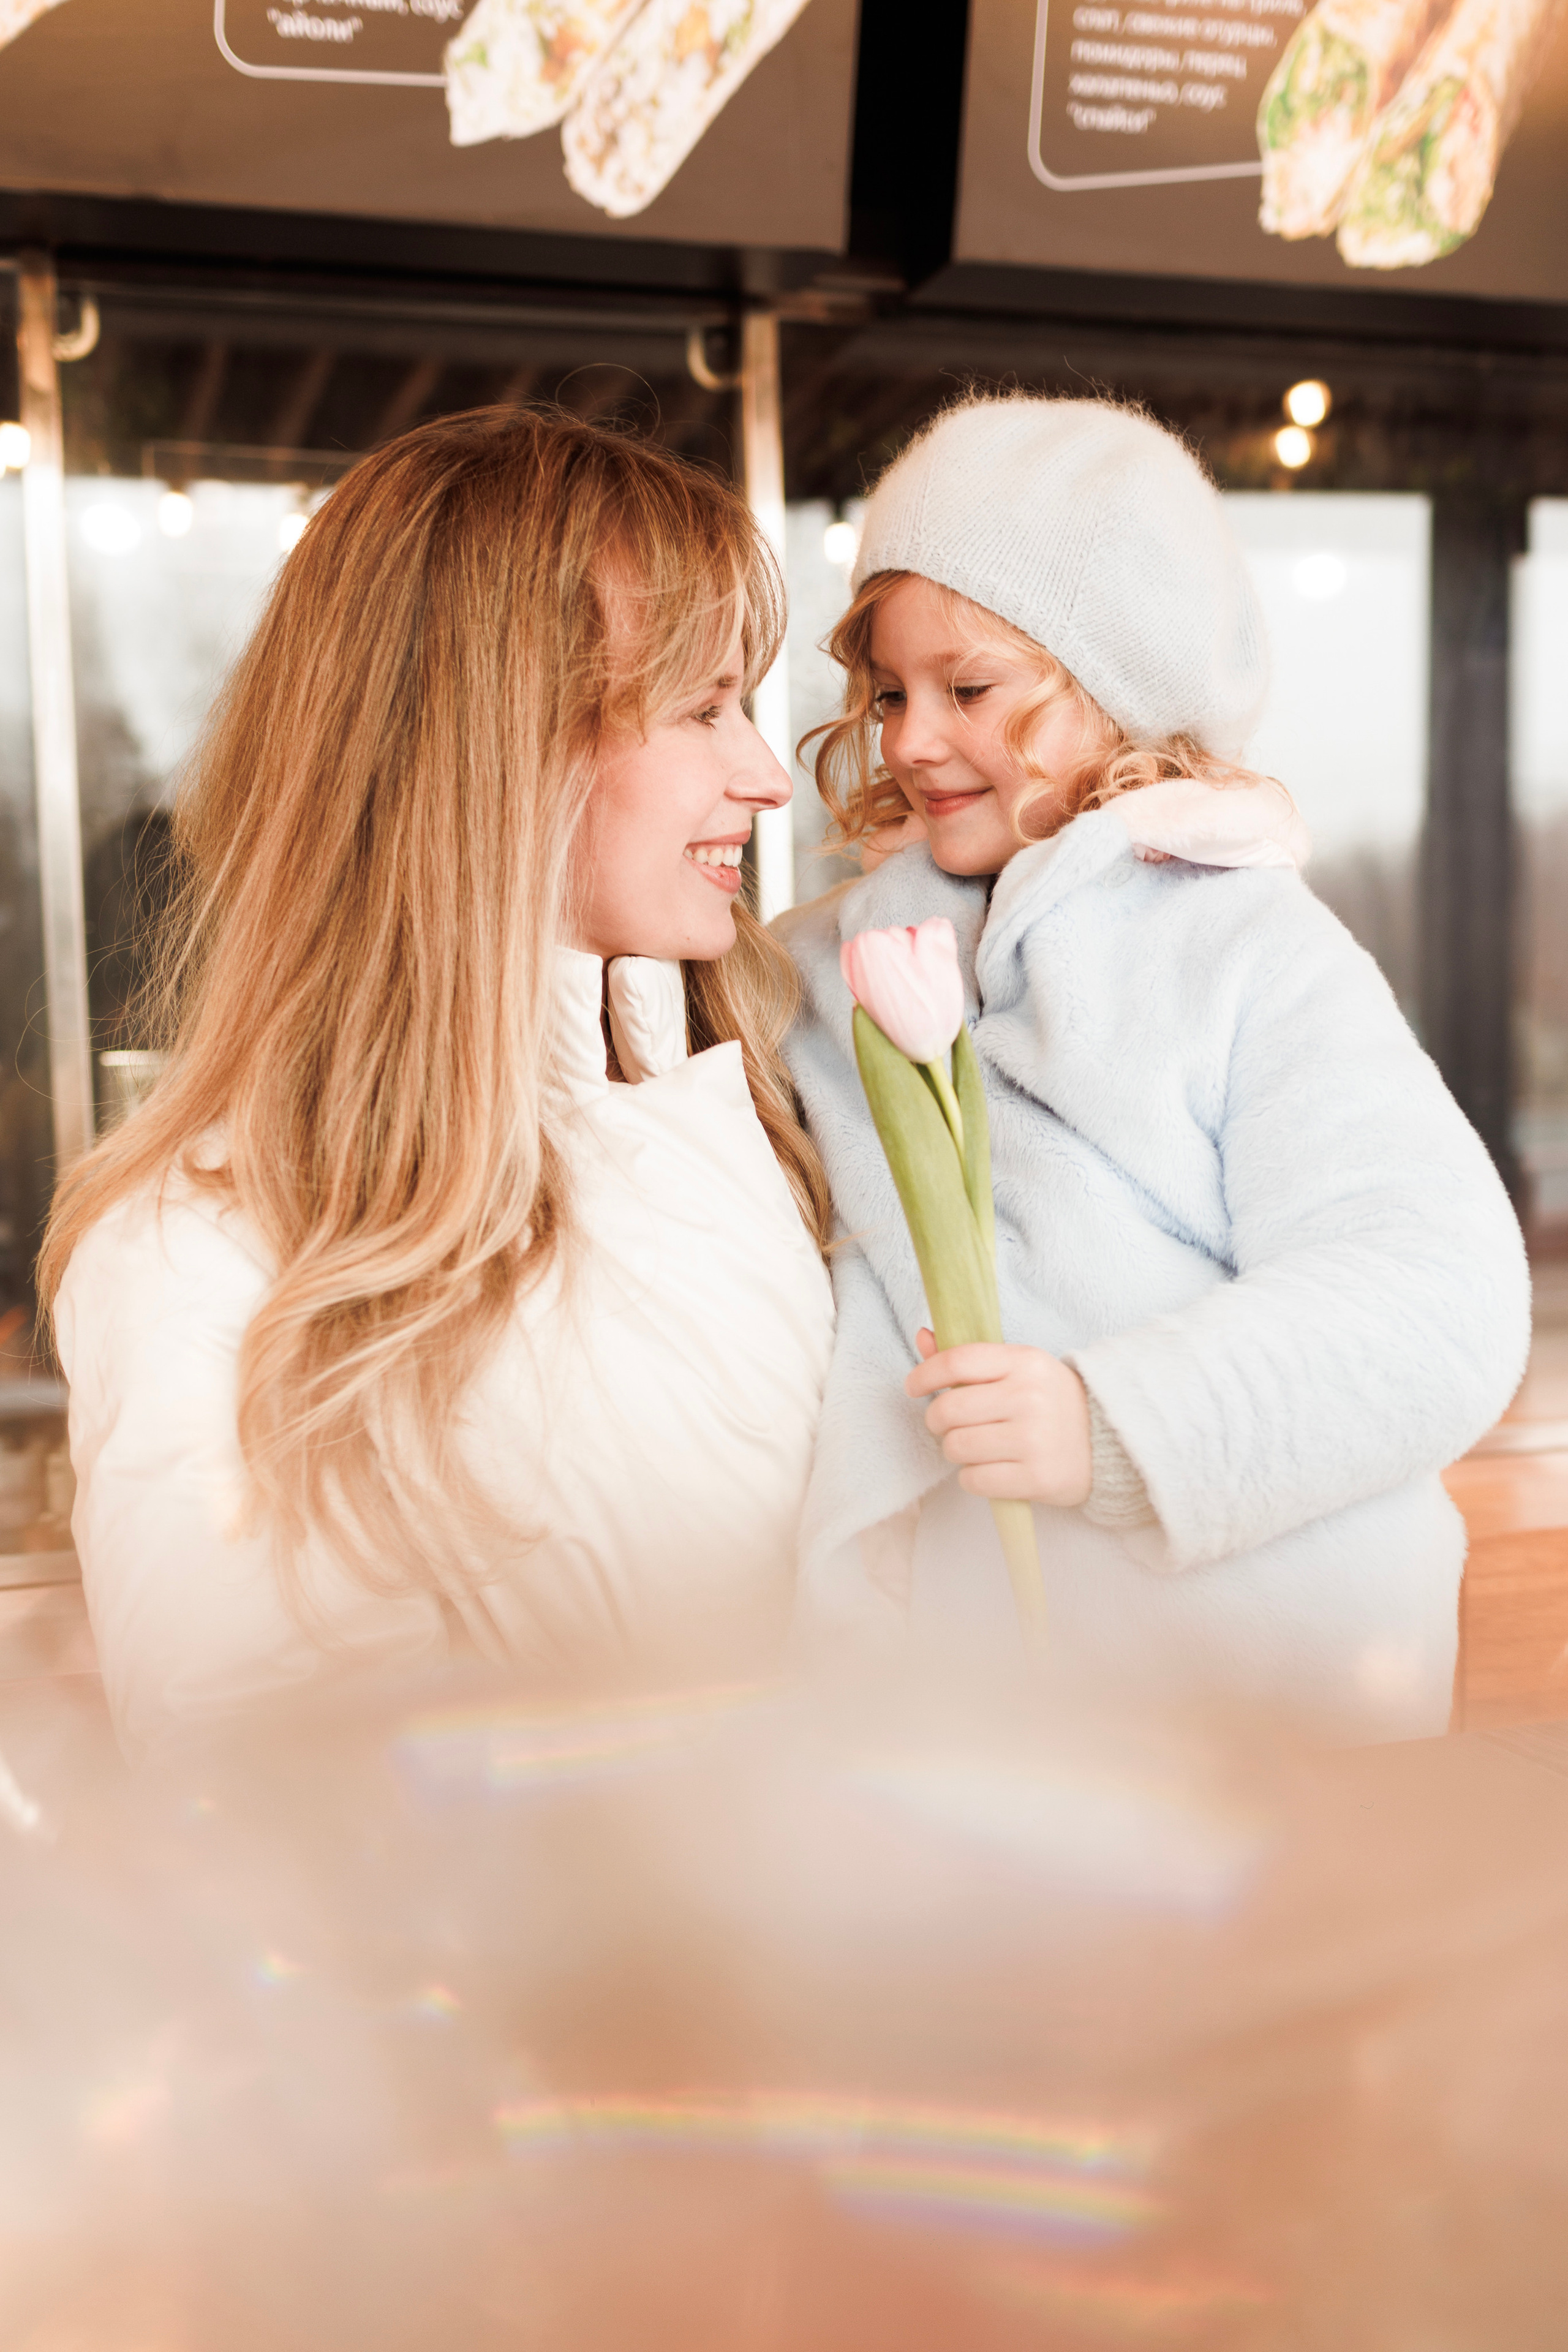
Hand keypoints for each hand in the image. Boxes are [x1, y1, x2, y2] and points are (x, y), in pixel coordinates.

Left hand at [905, 1329, 1092, 1507]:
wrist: (1108, 1442)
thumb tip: (924, 1336)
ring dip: (955, 1451)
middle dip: (937, 1420)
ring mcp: (1034, 1439)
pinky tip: (990, 1469)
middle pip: (948, 1409)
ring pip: (956, 1447)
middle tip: (948, 1425)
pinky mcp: (1036, 1478)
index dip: (924, 1374)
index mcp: (1025, 1362)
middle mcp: (1029, 1397)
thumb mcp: (1019, 1370)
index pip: (957, 1361)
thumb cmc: (1050, 1402)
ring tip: (975, 1447)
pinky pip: (973, 1480)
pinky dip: (972, 1478)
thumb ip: (970, 1357)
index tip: (913, 1386)